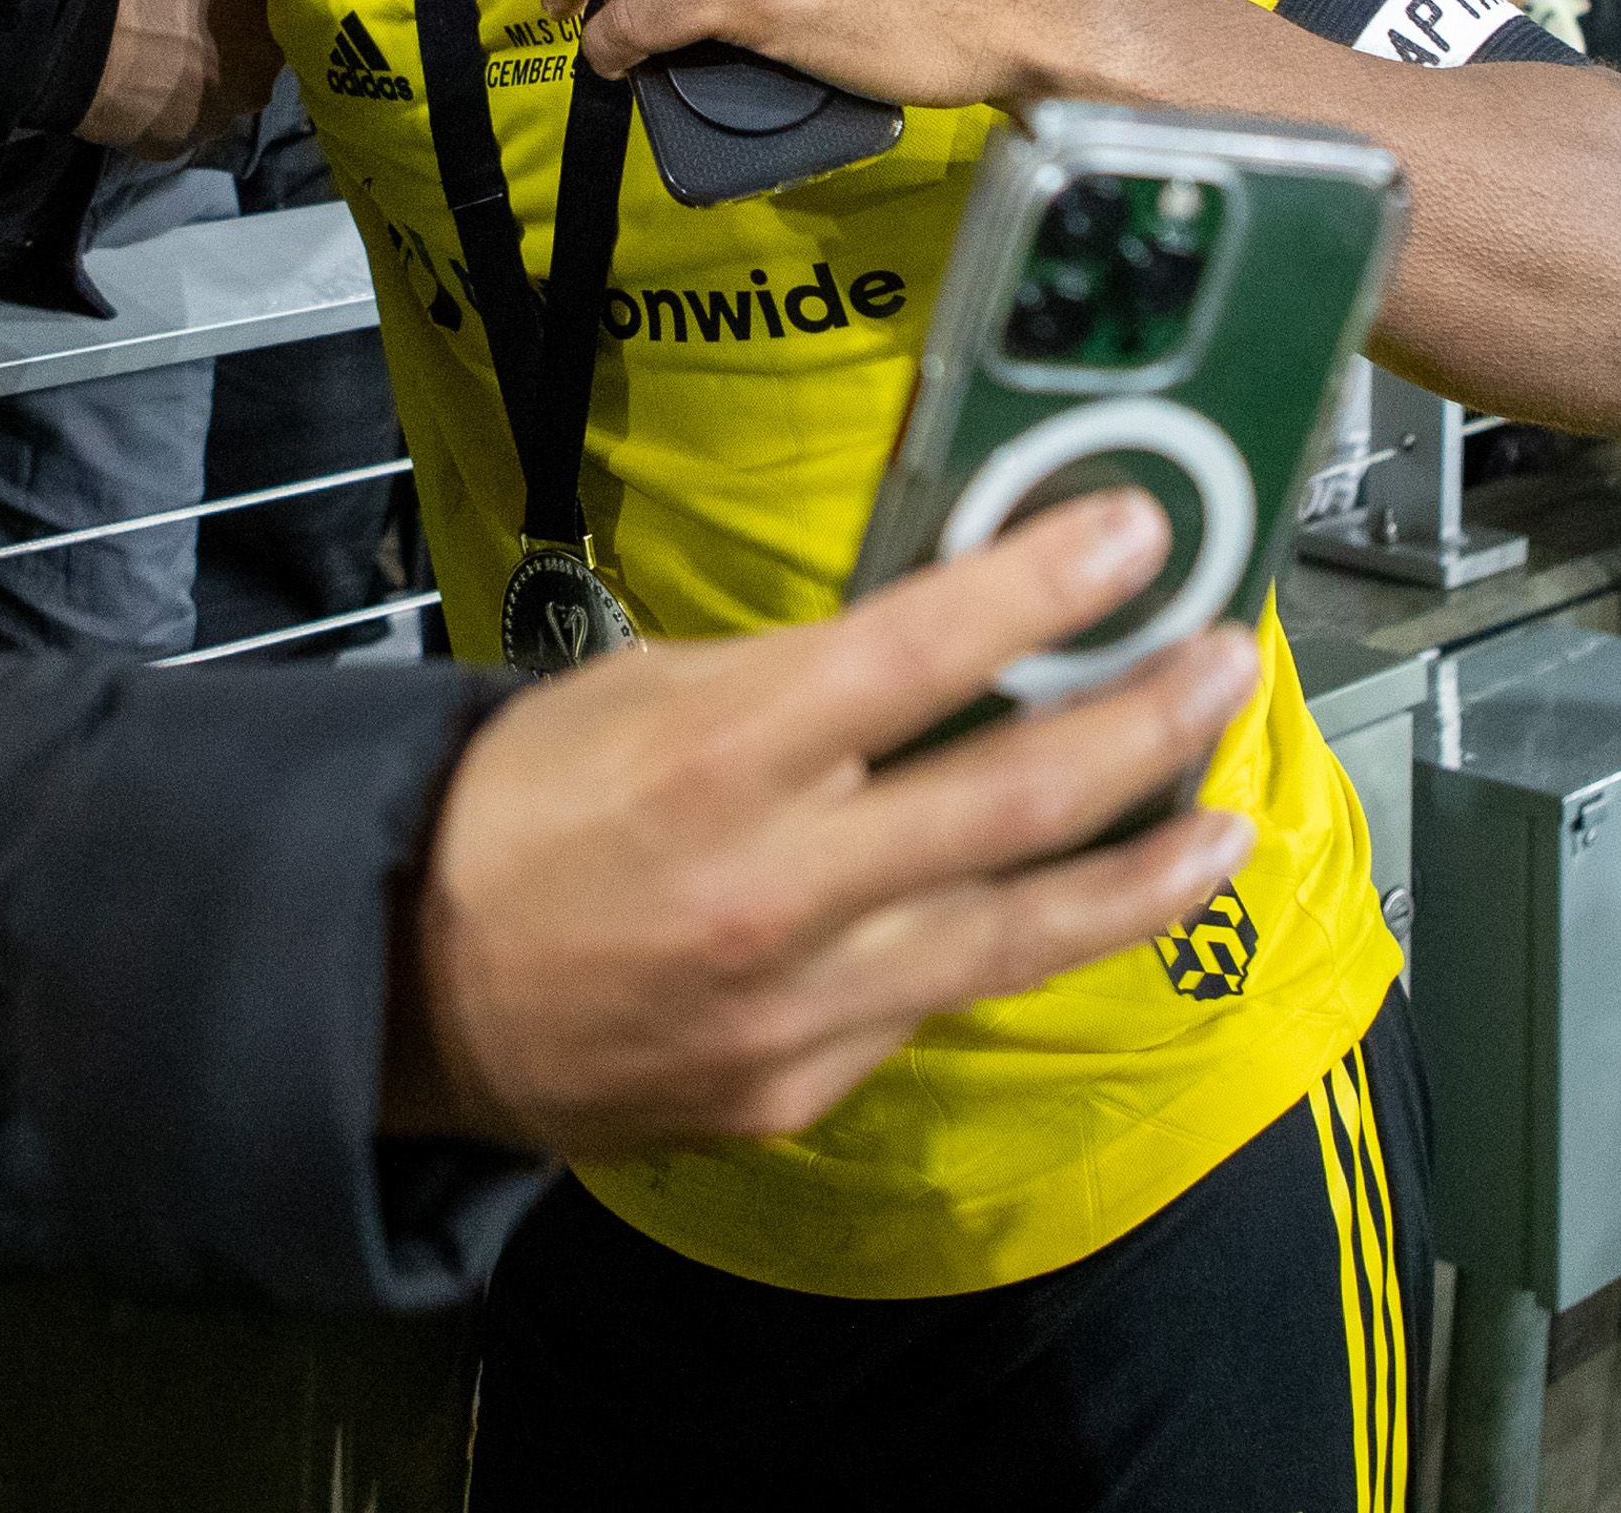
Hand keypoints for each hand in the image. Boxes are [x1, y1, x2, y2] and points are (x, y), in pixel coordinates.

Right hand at [73, 0, 280, 157]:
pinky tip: (140, 70)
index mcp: (276, 22)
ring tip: (166, 34)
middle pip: (253, 55)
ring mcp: (206, 119)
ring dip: (197, 70)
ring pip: (214, 91)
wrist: (69, 15)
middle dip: (233, 32)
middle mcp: (254, 83)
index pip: (288, 8)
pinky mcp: (160, 140)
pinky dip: (158, 101)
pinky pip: (170, 123)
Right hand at [386, 490, 1264, 1155]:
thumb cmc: (504, 814)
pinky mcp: (800, 1084)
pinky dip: (1008, 944)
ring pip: (1021, 930)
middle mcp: (777, 884)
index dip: (1046, 586)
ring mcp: (799, 1002)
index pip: (923, 651)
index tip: (1138, 536)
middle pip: (1015, 796)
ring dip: (1143, 866)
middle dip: (1146, 718)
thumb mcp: (633, 694)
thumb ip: (789, 685)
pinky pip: (930, 1001)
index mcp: (719, 755)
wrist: (394, 988)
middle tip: (1225, 660)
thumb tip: (930, 654)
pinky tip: (1068, 908)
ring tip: (1226, 818)